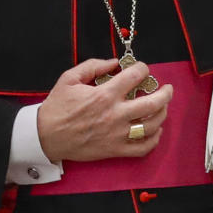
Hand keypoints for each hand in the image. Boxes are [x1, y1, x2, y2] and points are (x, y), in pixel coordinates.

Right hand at [36, 58, 172, 162]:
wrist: (45, 136)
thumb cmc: (57, 106)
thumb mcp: (70, 78)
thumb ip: (94, 65)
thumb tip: (114, 62)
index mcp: (105, 94)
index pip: (135, 77)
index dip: (143, 68)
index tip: (142, 69)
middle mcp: (115, 114)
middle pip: (152, 103)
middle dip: (165, 93)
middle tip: (167, 88)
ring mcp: (117, 134)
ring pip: (151, 125)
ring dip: (162, 114)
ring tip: (162, 107)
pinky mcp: (115, 150)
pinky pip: (142, 147)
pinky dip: (154, 139)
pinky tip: (155, 130)